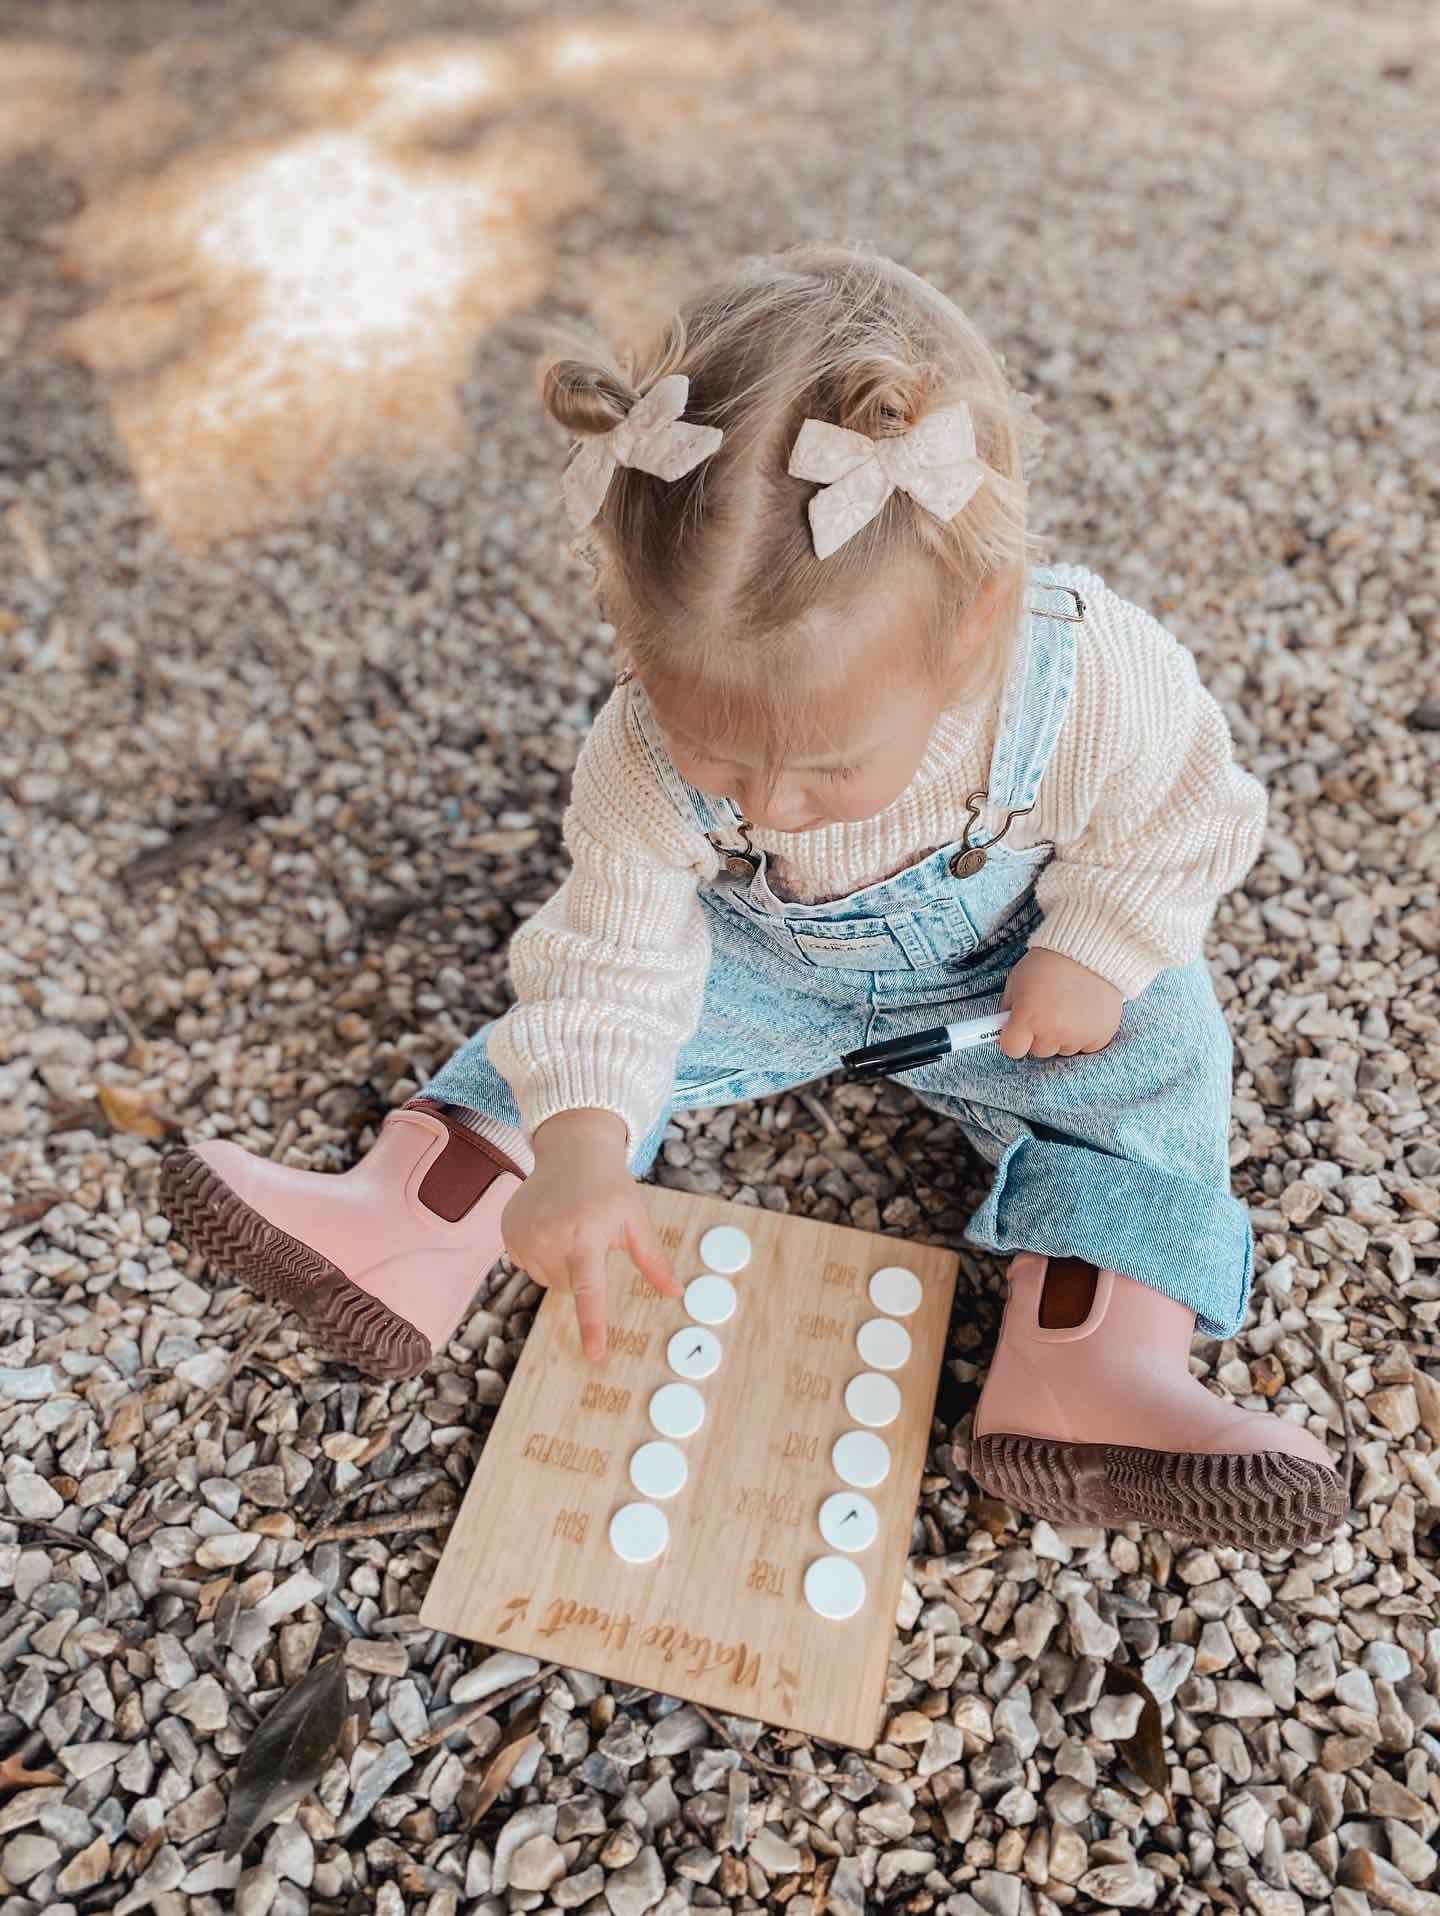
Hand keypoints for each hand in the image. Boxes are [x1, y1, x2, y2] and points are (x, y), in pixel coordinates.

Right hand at [501, 1109, 680, 1359]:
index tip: (594, 1353)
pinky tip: (550, 1226)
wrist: (572, 1150)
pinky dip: (541, 1254)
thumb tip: (678, 1293)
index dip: (592, 1324)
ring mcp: (523, 1234)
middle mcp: (549, 1237)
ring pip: (546, 1280)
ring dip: (561, 1264)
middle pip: (568, 1289)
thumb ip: (653, 1260)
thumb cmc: (610, 1188)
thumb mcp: (636, 1220)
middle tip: (590, 1235)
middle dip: (583, 1271)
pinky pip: (526, 1265)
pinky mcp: (506, 1231)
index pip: (589, 1290)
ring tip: (569, 1227)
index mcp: (585, 1235)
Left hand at [1000, 948, 1123, 1059]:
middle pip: (1038, 1051)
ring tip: (1069, 1006)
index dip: (1014, 1039)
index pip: (1012, 1049)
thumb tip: (1004, 1029)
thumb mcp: (1017, 981)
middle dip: (1039, 1035)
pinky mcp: (1101, 1036)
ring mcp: (1078, 1035)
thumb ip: (1008, 1008)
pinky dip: (1084, 1034)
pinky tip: (1085, 1012)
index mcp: (1027, 1017)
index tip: (1018, 1030)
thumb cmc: (1049, 962)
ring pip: (1063, 1050)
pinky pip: (1085, 1048)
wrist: (1091, 949)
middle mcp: (1052, 1031)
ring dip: (1063, 1035)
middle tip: (1048, 1010)